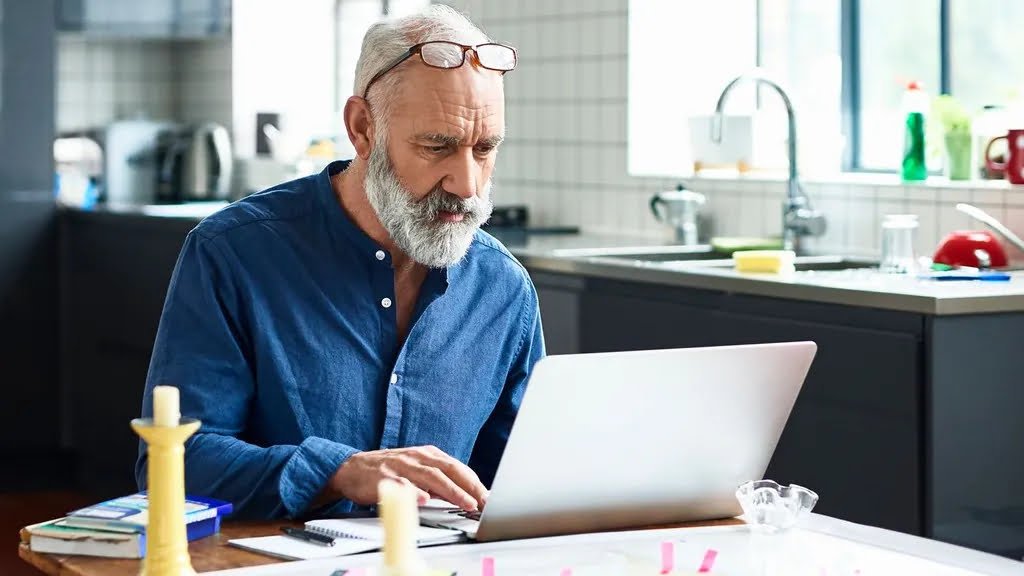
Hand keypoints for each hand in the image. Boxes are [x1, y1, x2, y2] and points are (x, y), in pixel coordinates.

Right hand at [326, 445, 487, 510]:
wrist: (352, 468)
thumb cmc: (390, 470)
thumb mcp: (417, 471)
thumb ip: (439, 481)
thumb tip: (465, 495)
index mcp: (428, 454)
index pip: (457, 467)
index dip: (474, 482)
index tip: (488, 497)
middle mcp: (417, 457)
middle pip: (448, 470)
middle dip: (468, 486)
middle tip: (482, 501)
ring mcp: (401, 466)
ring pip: (430, 477)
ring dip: (450, 490)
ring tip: (464, 502)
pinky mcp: (384, 477)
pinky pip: (402, 484)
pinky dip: (414, 492)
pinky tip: (425, 499)